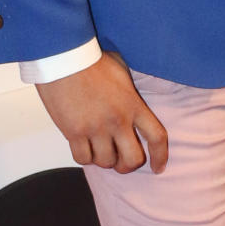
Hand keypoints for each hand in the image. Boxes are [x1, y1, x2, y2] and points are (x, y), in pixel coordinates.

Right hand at [35, 52, 168, 173]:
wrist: (64, 58)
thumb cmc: (92, 60)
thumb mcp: (122, 70)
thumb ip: (131, 90)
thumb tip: (135, 99)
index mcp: (133, 104)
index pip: (156, 137)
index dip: (160, 157)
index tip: (158, 167)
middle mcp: (117, 120)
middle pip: (132, 159)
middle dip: (128, 165)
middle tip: (122, 160)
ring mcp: (95, 128)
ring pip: (106, 162)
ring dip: (104, 159)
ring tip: (99, 148)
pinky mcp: (74, 132)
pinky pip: (83, 159)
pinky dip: (85, 157)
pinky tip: (84, 147)